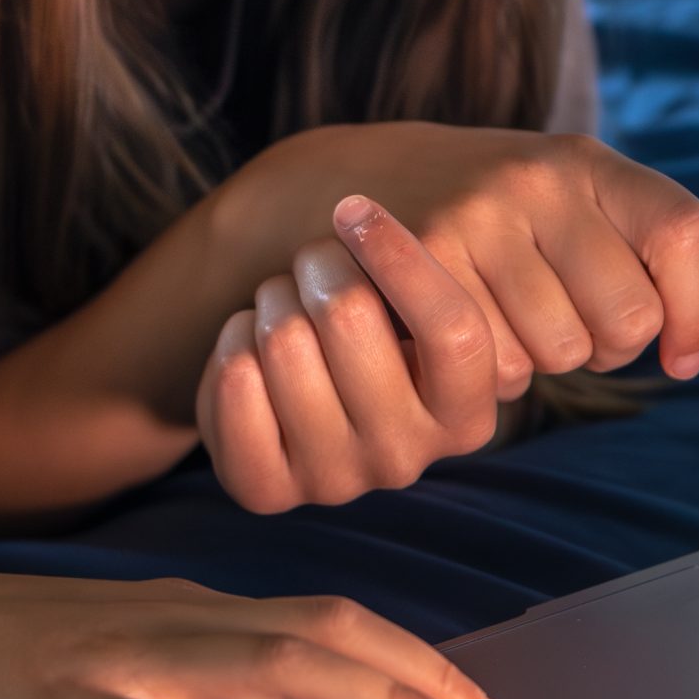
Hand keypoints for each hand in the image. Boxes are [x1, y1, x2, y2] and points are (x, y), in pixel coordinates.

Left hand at [197, 199, 498, 513]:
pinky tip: (248, 349)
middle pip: (352, 316)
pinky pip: (237, 379)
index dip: (401, 255)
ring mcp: (335, 480)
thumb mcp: (411, 311)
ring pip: (285, 339)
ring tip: (283, 307)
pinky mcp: (267, 488)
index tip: (356, 209)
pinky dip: (233, 341)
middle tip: (314, 265)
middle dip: (320, 265)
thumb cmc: (366, 336)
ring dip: (274, 300)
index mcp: (465, 417)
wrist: (290, 406)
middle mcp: (406, 458)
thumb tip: (377, 225)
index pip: (454, 328)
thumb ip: (421, 275)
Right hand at [231, 124, 698, 399]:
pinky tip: (464, 343)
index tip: (680, 358)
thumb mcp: (573, 214)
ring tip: (504, 330)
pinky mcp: (417, 260)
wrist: (343, 189)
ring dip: (539, 366)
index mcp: (585, 162)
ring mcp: (474, 215)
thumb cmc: (486, 219)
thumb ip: (659, 258)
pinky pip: (491, 361)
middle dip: (603, 349)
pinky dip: (487, 374)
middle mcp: (535, 179)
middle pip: (626, 316)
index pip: (683, 233)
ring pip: (557, 349)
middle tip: (561, 331)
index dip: (696, 309)